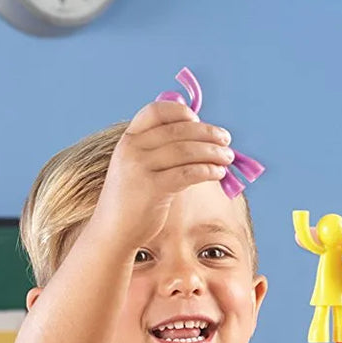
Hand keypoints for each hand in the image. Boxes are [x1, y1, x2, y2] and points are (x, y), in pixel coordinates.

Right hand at [89, 100, 234, 250]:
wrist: (113, 231)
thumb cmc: (133, 199)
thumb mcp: (138, 167)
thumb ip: (160, 150)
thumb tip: (202, 138)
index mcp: (129, 139)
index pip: (156, 111)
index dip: (180, 112)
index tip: (198, 120)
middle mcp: (132, 149)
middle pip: (178, 131)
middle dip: (207, 134)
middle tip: (226, 140)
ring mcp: (139, 168)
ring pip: (186, 151)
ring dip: (213, 153)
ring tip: (227, 158)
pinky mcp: (151, 189)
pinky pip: (188, 173)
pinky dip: (207, 171)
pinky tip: (218, 173)